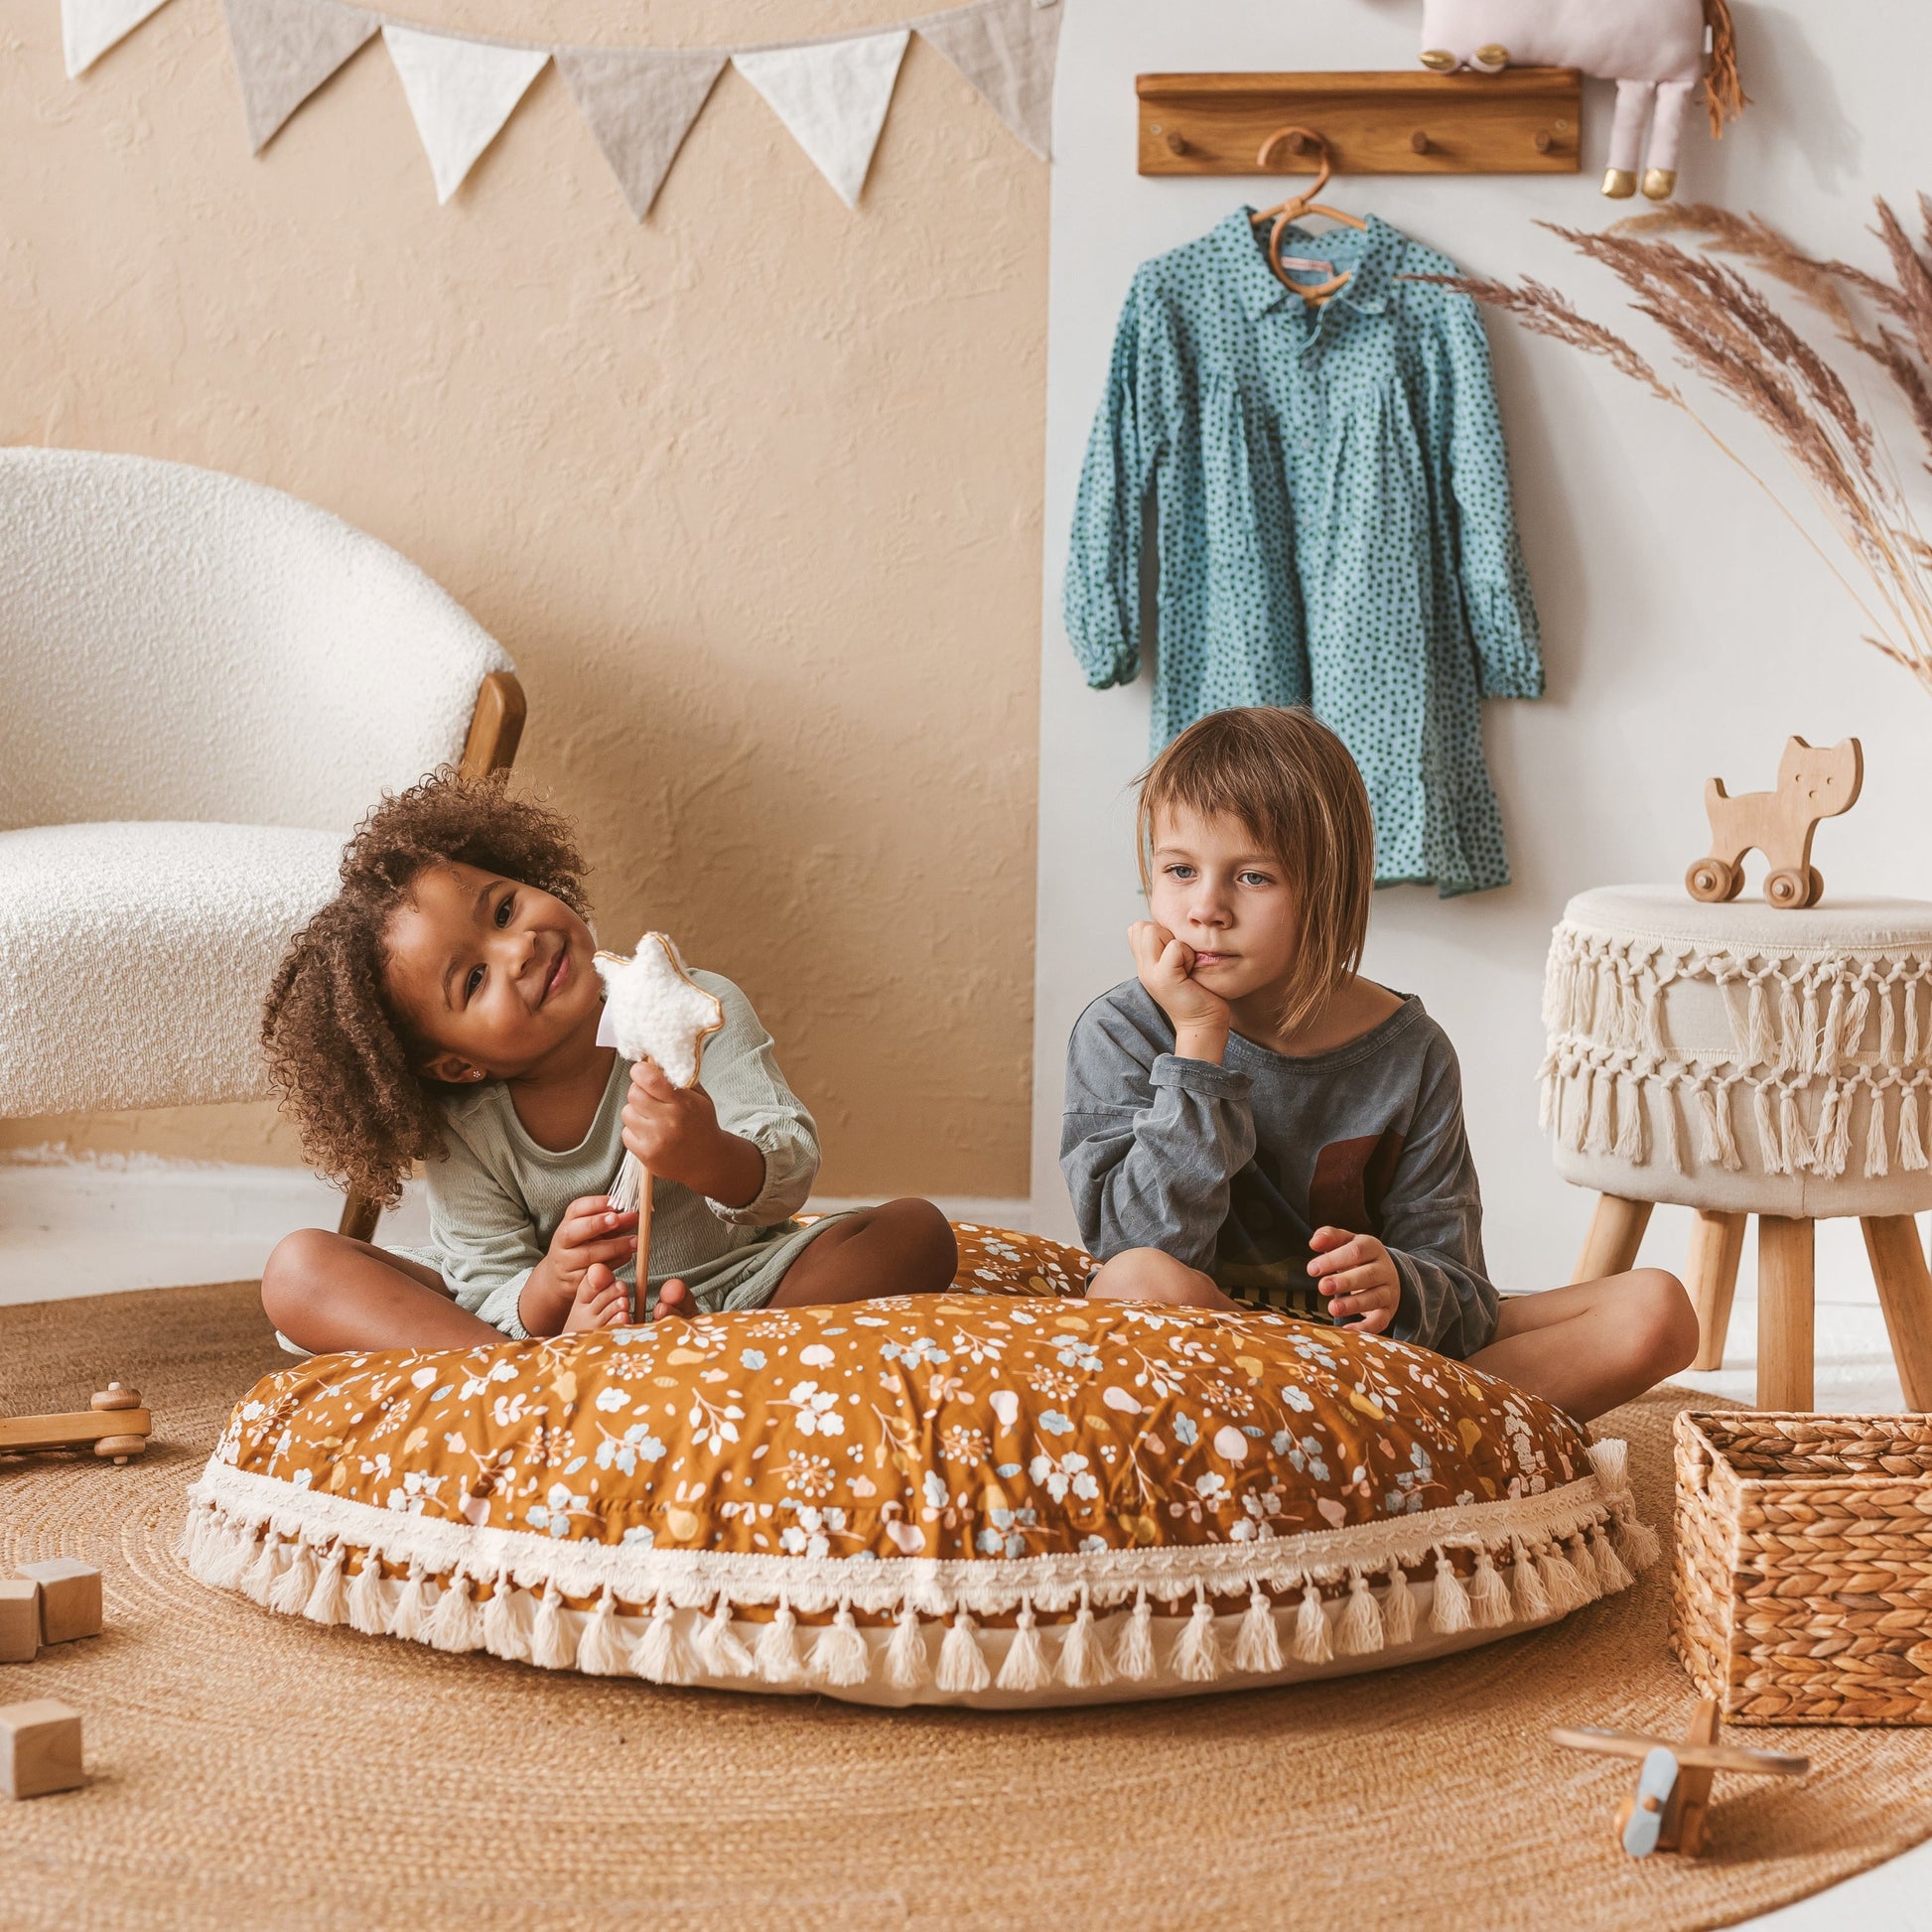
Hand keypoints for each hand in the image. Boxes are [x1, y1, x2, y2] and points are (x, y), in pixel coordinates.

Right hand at [520, 1194, 636, 1335]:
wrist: (558, 1278)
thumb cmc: (580, 1249)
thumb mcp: (593, 1233)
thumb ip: (613, 1223)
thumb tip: (634, 1215)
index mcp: (566, 1225)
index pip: (575, 1209)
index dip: (595, 1204)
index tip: (615, 1202)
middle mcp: (562, 1244)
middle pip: (574, 1231)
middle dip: (597, 1223)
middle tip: (617, 1219)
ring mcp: (567, 1264)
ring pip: (588, 1254)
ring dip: (614, 1246)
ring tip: (634, 1241)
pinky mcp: (575, 1282)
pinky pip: (596, 1272)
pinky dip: (614, 1263)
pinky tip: (626, 1256)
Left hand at [621, 1060, 764, 1207]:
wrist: (708, 1161)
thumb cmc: (702, 1125)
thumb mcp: (700, 1098)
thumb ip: (680, 1079)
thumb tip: (655, 1060)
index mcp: (683, 1104)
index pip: (650, 1080)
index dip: (639, 1071)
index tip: (641, 1071)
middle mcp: (668, 1122)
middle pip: (633, 1094)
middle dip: (639, 1091)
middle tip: (650, 1097)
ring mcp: (655, 1140)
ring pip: (627, 1113)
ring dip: (636, 1112)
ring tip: (651, 1118)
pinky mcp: (646, 1155)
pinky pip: (626, 1133)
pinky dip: (635, 1131)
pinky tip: (650, 1134)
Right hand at [1129, 920, 1229, 1059]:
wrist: (1203, 1024)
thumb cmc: (1197, 994)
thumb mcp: (1176, 968)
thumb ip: (1166, 950)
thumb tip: (1168, 928)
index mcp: (1144, 964)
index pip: (1136, 929)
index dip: (1158, 932)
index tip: (1174, 954)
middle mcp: (1142, 968)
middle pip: (1141, 927)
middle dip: (1165, 934)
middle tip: (1180, 959)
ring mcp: (1150, 973)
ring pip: (1153, 931)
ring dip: (1175, 943)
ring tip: (1184, 964)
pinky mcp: (1164, 977)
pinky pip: (1175, 947)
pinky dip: (1187, 954)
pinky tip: (1190, 971)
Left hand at [1307, 1227, 1400, 1333]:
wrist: (1385, 1272)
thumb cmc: (1356, 1256)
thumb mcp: (1345, 1242)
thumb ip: (1330, 1237)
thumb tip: (1314, 1242)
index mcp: (1373, 1247)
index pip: (1356, 1251)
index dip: (1334, 1259)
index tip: (1311, 1269)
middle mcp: (1384, 1269)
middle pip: (1368, 1274)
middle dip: (1345, 1282)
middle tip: (1322, 1287)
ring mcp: (1389, 1291)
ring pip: (1375, 1298)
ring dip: (1353, 1304)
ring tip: (1332, 1308)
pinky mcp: (1388, 1310)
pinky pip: (1380, 1320)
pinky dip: (1365, 1328)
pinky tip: (1347, 1330)